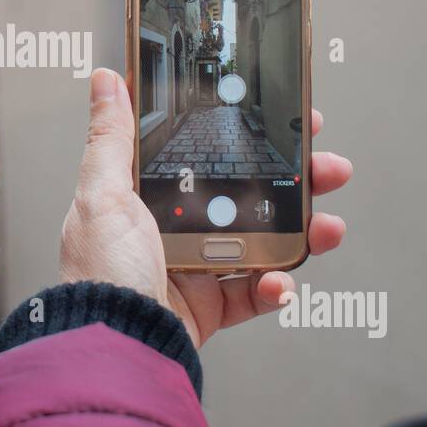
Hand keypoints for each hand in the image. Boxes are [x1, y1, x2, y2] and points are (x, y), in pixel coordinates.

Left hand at [59, 68, 350, 349]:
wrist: (113, 346)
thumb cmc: (99, 274)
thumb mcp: (102, 194)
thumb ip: (111, 138)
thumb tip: (106, 81)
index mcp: (145, 198)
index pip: (205, 155)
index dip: (246, 135)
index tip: (285, 119)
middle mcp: (171, 231)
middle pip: (245, 195)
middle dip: (294, 180)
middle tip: (327, 167)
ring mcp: (194, 269)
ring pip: (261, 242)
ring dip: (302, 232)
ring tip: (327, 226)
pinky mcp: (209, 308)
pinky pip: (254, 294)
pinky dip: (275, 288)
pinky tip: (281, 281)